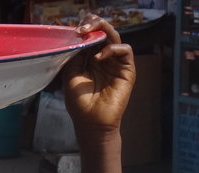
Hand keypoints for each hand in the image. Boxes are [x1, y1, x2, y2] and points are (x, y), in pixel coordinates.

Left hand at [62, 15, 135, 134]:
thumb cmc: (79, 103)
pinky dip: (112, 49)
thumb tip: (78, 38)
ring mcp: (116, 63)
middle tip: (83, 25)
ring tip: (89, 33)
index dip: (85, 29)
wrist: (91, 122)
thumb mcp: (71, 76)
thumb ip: (75, 56)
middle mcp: (104, 58)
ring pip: (115, 37)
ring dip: (103, 31)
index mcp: (89, 59)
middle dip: (94, 24)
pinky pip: (125, 50)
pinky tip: (98, 57)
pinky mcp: (127, 70)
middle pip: (104, 33)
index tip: (74, 29)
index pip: (91, 37)